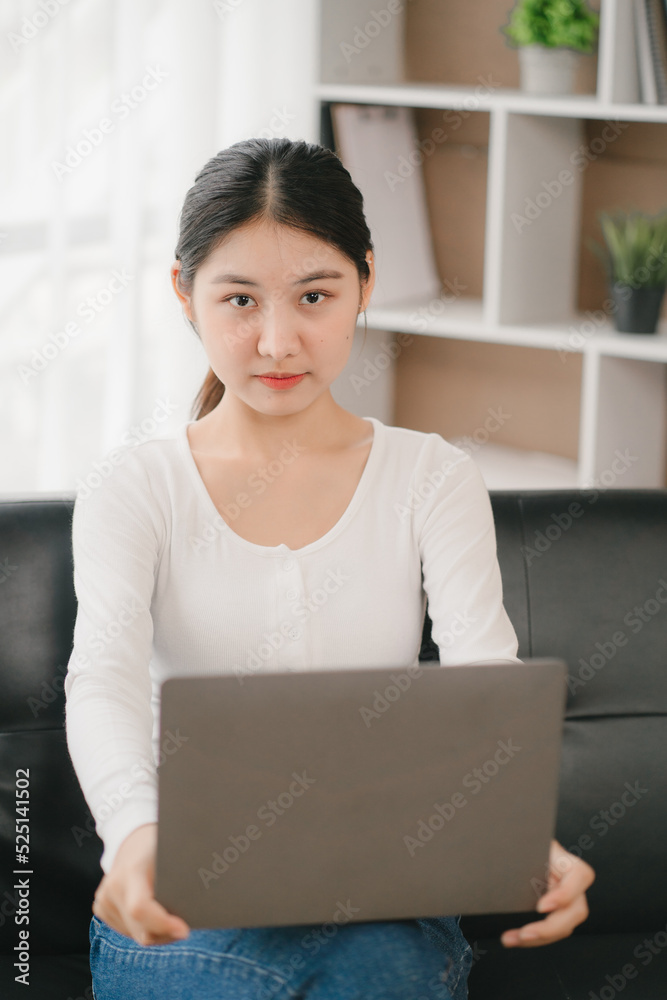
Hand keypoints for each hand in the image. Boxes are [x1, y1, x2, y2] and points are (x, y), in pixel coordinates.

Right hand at [92, 823, 190, 945]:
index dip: (163, 924)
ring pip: (135, 935)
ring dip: (156, 932)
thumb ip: (183, 876)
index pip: (140, 908)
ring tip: (171, 917)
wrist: (132, 837)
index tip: (185, 930)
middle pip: (141, 930)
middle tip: (184, 925)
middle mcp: (112, 888)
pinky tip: (154, 912)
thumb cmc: (159, 843)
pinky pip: (128, 931)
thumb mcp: (173, 851)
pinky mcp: (101, 909)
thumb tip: (207, 899)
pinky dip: (144, 928)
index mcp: (130, 871)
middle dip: (167, 933)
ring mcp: (104, 900)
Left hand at [500, 839, 594, 946]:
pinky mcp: (552, 911)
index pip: (580, 875)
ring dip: (538, 938)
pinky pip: (549, 930)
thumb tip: (505, 853)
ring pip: (564, 926)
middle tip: (524, 934)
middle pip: (576, 910)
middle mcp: (569, 880)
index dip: (565, 894)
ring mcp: (563, 898)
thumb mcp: (522, 842)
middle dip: (550, 928)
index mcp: (563, 859)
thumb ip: (521, 848)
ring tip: (509, 939)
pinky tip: (511, 938)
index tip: (541, 907)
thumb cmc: (517, 843)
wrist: (511, 848)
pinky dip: (532, 938)